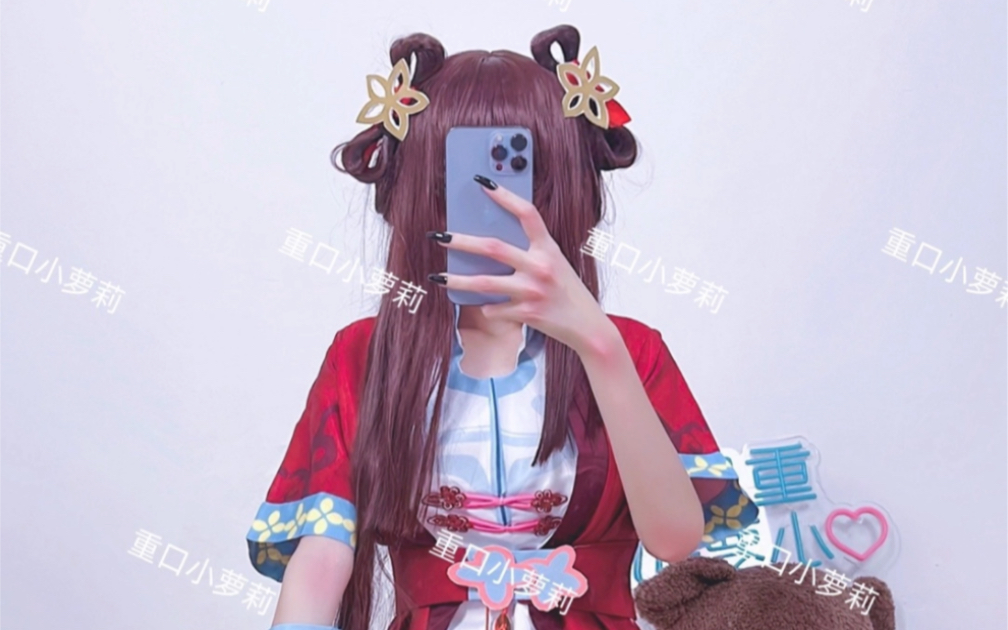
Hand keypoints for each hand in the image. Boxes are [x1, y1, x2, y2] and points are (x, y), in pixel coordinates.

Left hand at [427, 175, 617, 356]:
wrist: (587, 326)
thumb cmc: (567, 291)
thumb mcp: (554, 264)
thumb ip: (530, 252)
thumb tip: (490, 246)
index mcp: (548, 248)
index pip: (527, 214)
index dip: (505, 196)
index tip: (483, 184)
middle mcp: (540, 267)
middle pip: (493, 248)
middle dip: (462, 241)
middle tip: (439, 236)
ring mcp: (532, 291)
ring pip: (484, 283)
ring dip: (457, 280)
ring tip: (437, 276)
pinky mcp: (526, 313)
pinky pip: (494, 309)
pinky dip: (487, 308)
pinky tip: (486, 307)